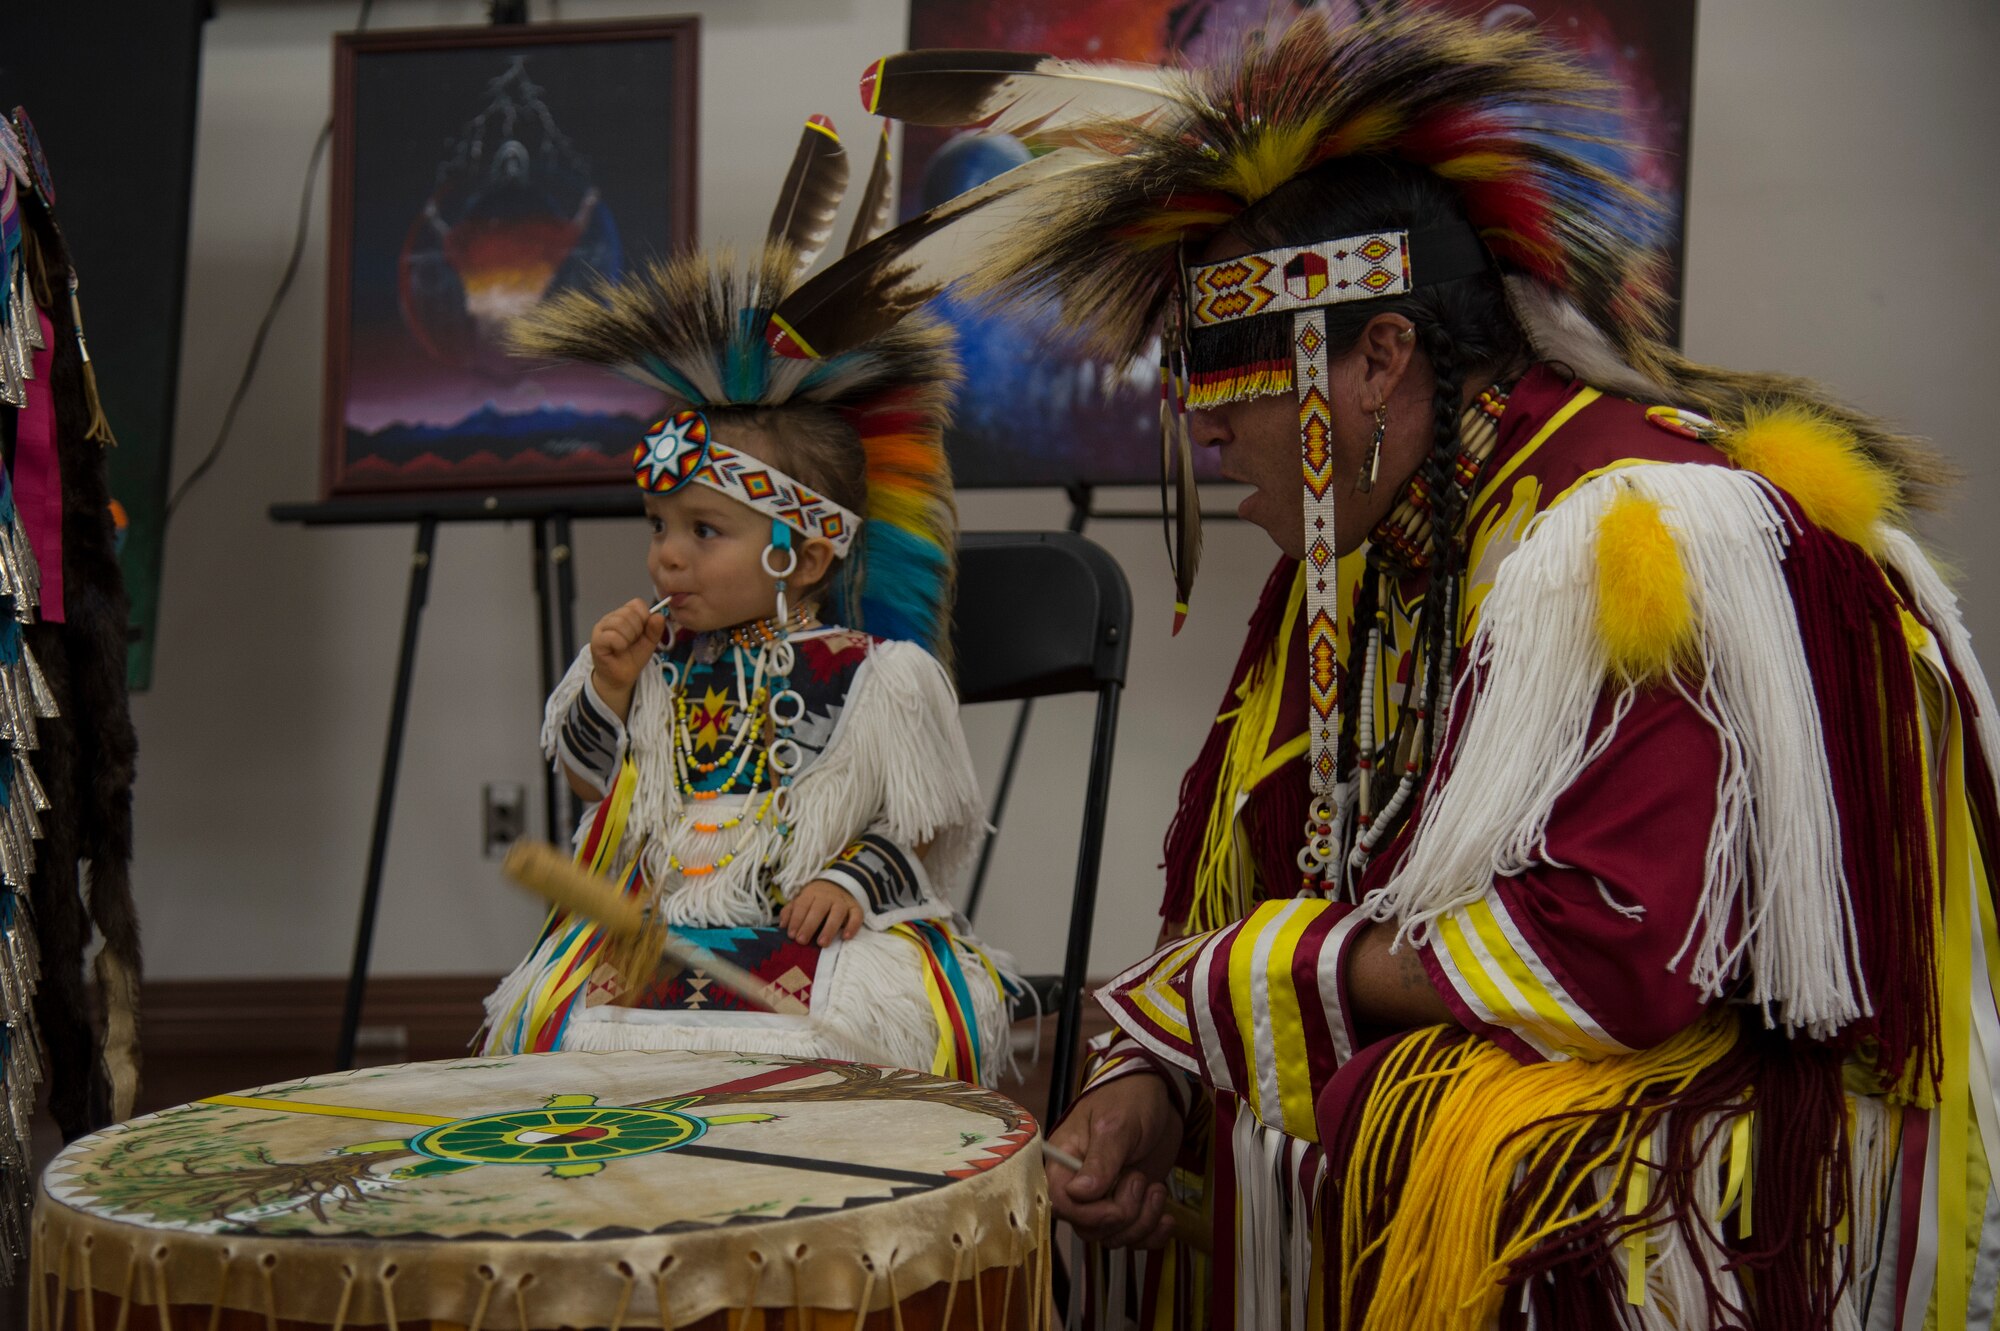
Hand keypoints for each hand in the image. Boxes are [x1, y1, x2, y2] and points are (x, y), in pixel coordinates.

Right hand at [589, 598, 668, 716]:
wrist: (621, 677)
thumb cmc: (632, 658)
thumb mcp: (649, 642)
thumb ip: (655, 629)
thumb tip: (659, 615)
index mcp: (623, 615)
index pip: (637, 604)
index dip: (644, 618)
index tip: (642, 632)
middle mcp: (611, 618)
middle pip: (629, 612)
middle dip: (637, 630)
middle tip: (632, 642)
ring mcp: (601, 628)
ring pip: (620, 622)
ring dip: (628, 638)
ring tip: (625, 647)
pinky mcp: (596, 641)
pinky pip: (612, 636)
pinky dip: (620, 644)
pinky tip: (619, 650)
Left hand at [779, 880, 862, 944]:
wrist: (836, 886)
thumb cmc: (814, 900)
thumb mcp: (801, 901)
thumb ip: (790, 912)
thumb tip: (782, 925)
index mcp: (811, 893)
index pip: (802, 905)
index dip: (796, 920)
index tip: (791, 935)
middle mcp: (827, 896)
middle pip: (818, 909)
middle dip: (809, 925)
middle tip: (802, 941)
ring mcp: (842, 901)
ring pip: (837, 913)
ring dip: (829, 928)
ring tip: (822, 943)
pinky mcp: (855, 908)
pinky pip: (857, 916)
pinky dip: (852, 926)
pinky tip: (846, 937)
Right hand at [1046, 1074, 1184, 1247]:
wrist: (1160, 1097)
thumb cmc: (1130, 1099)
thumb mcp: (1116, 1125)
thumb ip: (1101, 1160)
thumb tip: (1079, 1193)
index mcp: (1065, 1162)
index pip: (1061, 1205)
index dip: (1088, 1215)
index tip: (1116, 1205)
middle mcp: (1081, 1186)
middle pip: (1088, 1228)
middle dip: (1122, 1216)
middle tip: (1140, 1179)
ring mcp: (1107, 1198)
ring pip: (1113, 1236)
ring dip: (1141, 1223)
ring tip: (1156, 1189)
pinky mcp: (1131, 1204)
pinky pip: (1134, 1238)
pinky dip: (1153, 1235)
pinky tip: (1167, 1218)